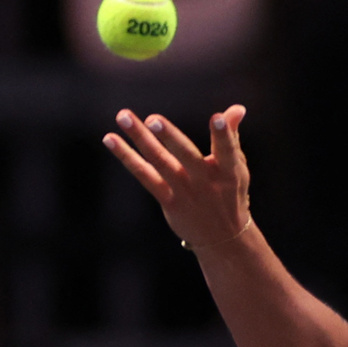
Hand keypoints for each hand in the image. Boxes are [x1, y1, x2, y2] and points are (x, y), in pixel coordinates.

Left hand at [103, 105, 251, 247]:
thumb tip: (237, 108)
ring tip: (124, 116)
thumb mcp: (236, 168)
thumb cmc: (229, 193)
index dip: (223, 134)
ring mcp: (184, 192)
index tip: (217, 117)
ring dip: (140, 138)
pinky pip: (144, 176)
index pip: (227, 150)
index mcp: (228, 172)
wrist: (222, 238)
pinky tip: (110, 138)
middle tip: (153, 119)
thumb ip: (231, 137)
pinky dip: (126, 157)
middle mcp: (205, 182)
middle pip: (186, 155)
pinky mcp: (168, 200)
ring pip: (160, 162)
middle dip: (170, 137)